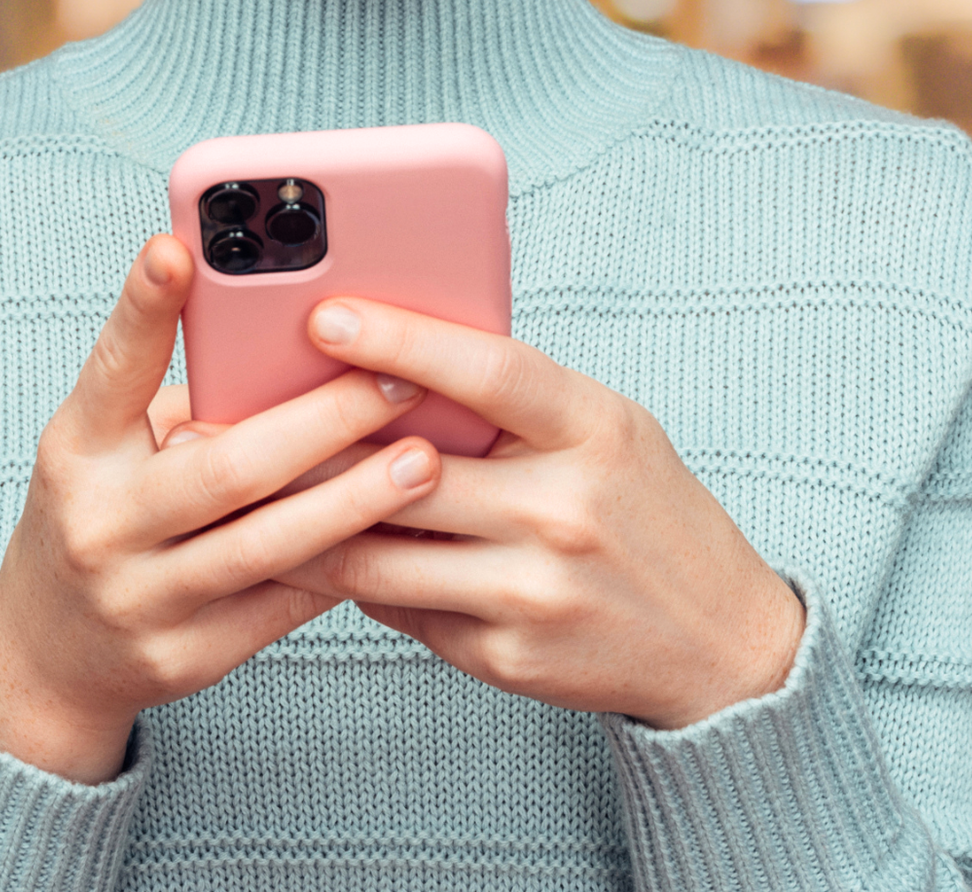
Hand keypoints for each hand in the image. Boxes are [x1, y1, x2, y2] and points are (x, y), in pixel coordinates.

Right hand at [0, 238, 443, 781]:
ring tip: (423, 459)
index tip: (177, 248)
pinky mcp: (186, 658)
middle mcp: (102, 523)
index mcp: (77, 450)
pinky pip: (282, 604)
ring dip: (354, 498)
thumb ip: (182, 395)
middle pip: (225, 467)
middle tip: (399, 377)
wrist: (49, 655)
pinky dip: (344, 563)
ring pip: (267, 544)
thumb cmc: (102, 510)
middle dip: (323, 420)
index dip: (142, 308)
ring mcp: (141, 599)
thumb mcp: (106, 444)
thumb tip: (293, 333)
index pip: (113, 368)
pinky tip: (400, 532)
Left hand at [272, 299, 804, 730]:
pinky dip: (357, 576)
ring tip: (258, 486)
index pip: (486, 372)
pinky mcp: (504, 656)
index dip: (400, 338)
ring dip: (313, 519)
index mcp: (593, 430)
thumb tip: (395, 360)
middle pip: (410, 469)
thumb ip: (518, 398)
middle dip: (318, 442)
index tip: (323, 315)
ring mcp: (531, 591)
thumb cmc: (648, 510)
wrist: (722, 643)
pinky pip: (399, 608)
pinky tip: (324, 549)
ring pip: (381, 550)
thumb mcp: (606, 426)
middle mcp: (563, 512)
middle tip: (249, 410)